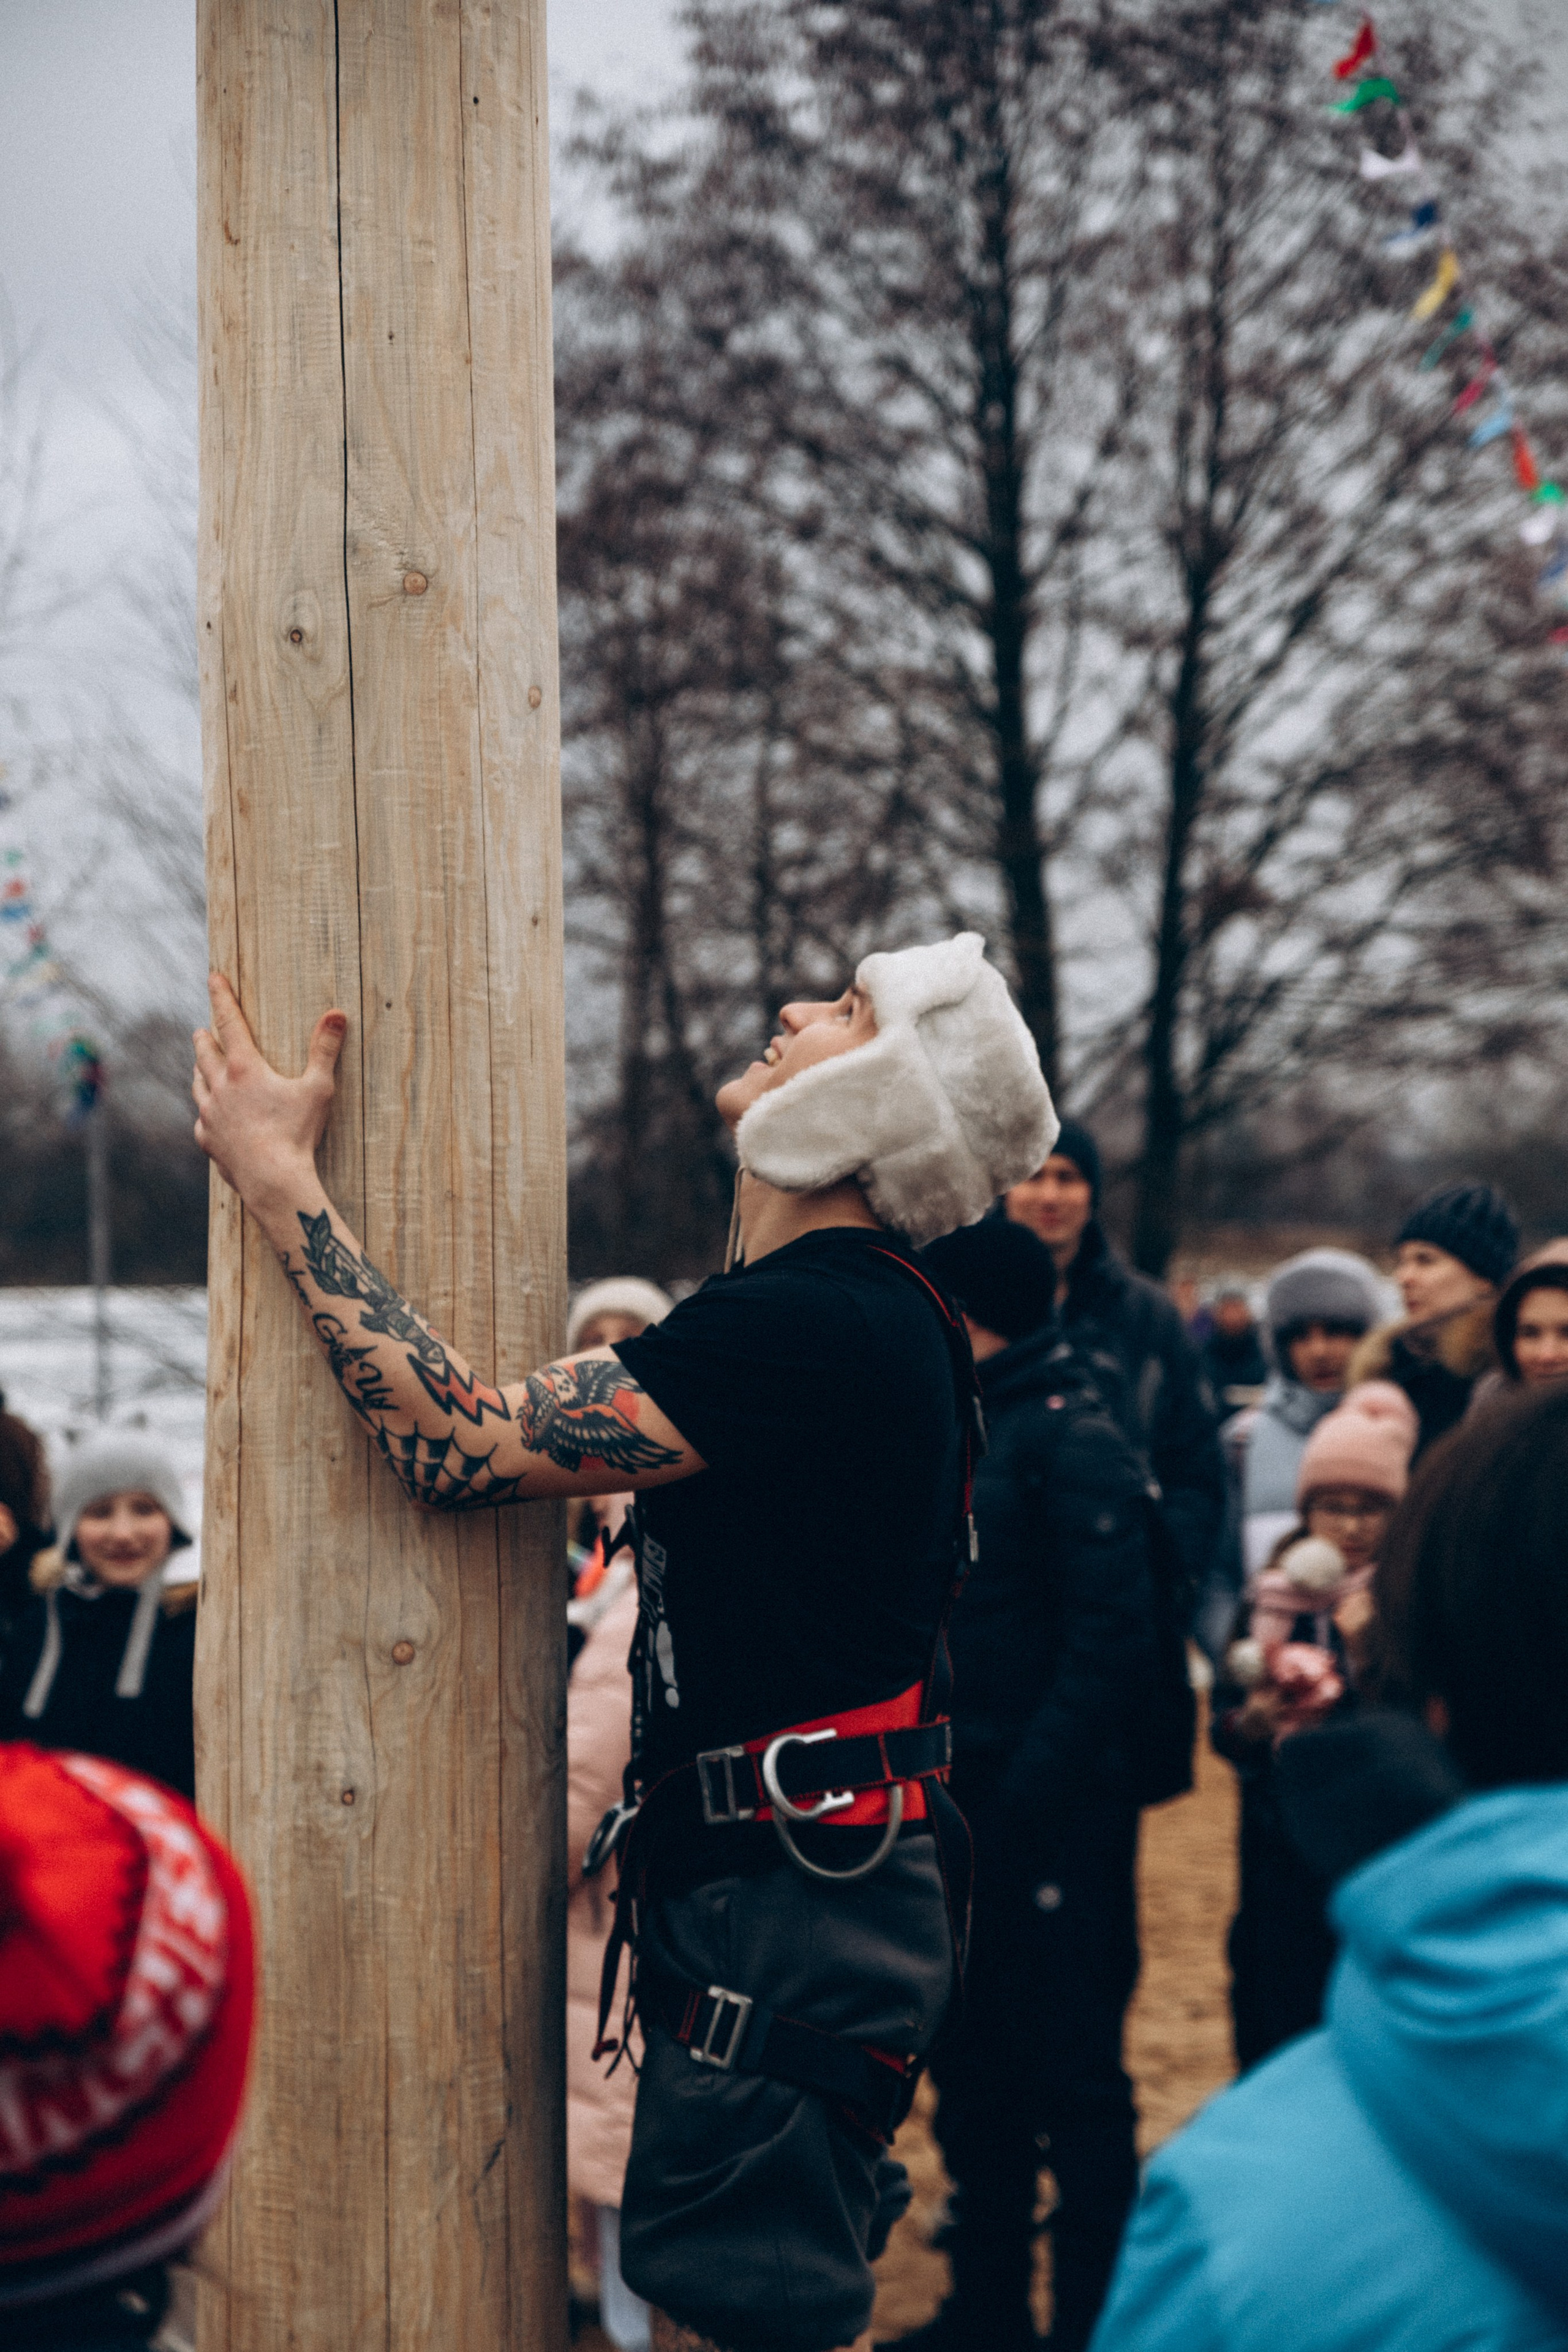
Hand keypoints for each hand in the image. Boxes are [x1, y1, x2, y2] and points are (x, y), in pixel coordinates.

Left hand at [193, 973, 346, 1215]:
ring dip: (200, 1071)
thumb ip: (325, 1050)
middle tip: (201, 1029)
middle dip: (204, 1037)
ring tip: (201, 1066)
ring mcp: (209, 1115)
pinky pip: (201, 1120)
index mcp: (245, 1069)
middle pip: (205, 1053)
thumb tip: (336, 1014)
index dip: (221, 996)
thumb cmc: (297, 1133)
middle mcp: (219, 1087)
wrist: (272, 1180)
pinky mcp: (207, 1140)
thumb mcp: (318, 1089)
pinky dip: (205, 1111)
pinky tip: (209, 1115)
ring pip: (197, 1084)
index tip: (213, 977)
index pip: (229, 1022)